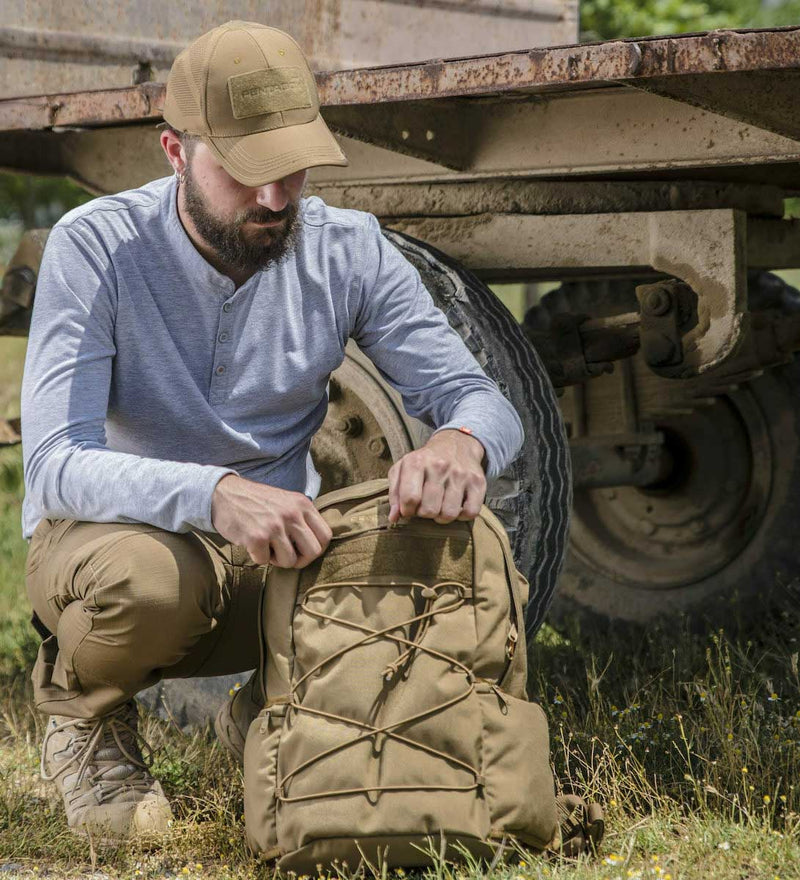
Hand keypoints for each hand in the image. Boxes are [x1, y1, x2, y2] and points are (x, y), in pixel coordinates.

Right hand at [211, 474, 331, 567]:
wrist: (224, 494)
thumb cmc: (257, 502)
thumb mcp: (286, 501)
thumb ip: (302, 518)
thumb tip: (317, 546)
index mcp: (303, 504)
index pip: (326, 536)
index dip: (316, 549)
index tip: (303, 551)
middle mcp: (292, 514)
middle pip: (313, 552)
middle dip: (300, 560)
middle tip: (285, 555)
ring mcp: (275, 525)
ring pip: (290, 561)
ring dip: (277, 560)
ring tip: (267, 546)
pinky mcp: (257, 537)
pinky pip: (264, 561)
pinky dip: (257, 557)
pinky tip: (251, 543)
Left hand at [388, 429, 486, 524]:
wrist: (456, 444)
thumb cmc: (425, 462)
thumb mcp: (403, 469)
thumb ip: (395, 493)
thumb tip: (393, 518)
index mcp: (417, 462)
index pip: (410, 499)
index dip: (407, 511)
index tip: (409, 509)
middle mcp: (439, 466)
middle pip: (429, 510)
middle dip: (425, 514)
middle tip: (426, 505)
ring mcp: (460, 474)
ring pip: (449, 514)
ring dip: (442, 516)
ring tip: (440, 506)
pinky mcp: (478, 482)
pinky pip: (470, 513)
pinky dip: (462, 516)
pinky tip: (456, 506)